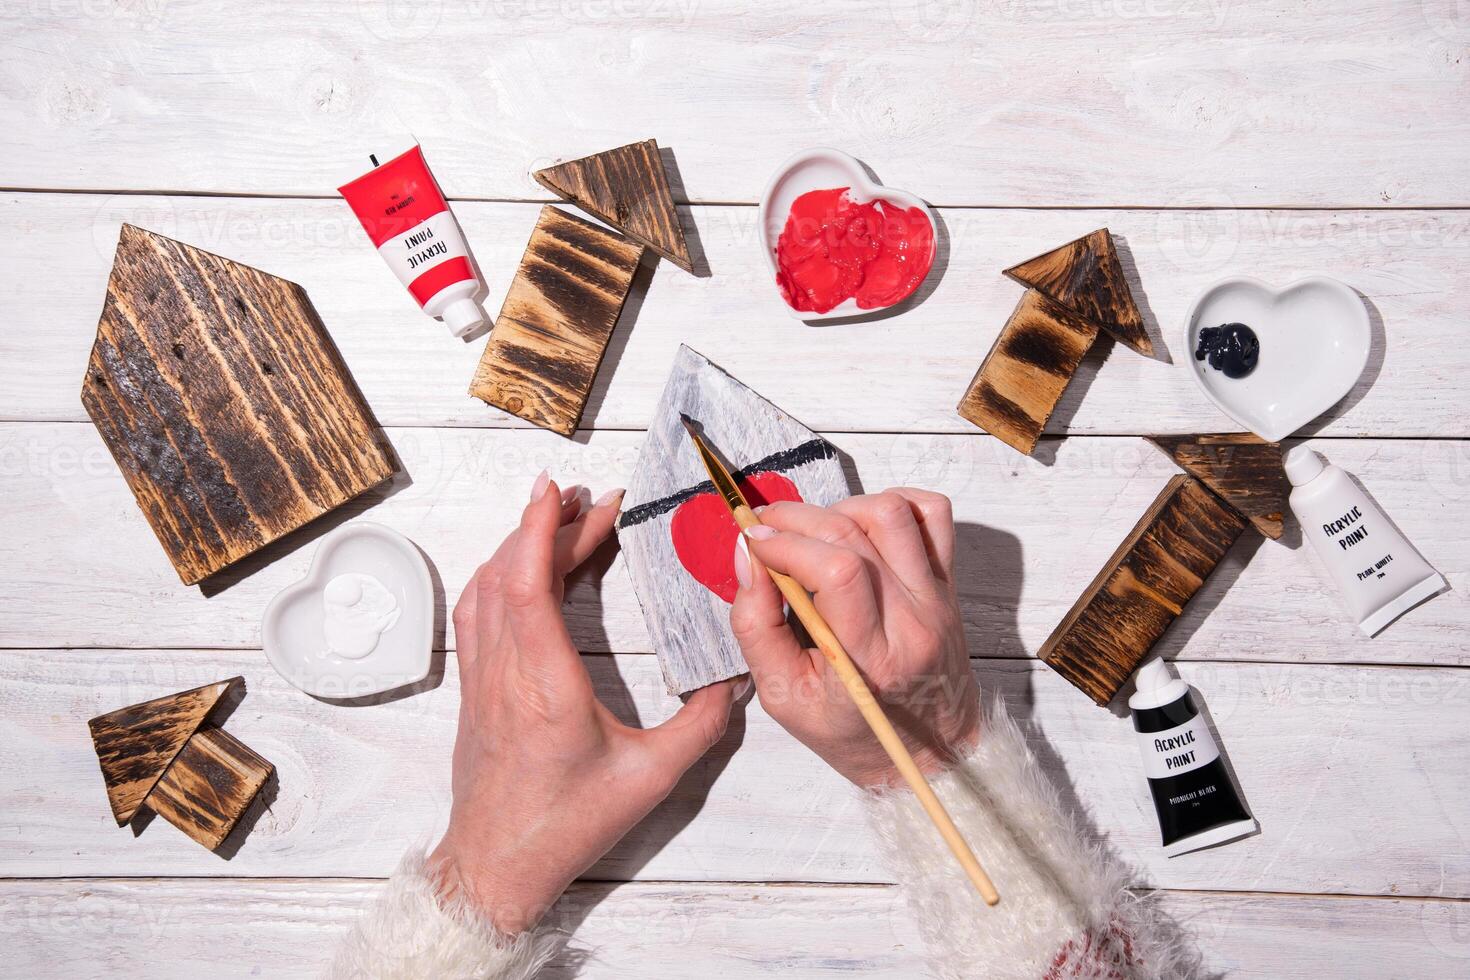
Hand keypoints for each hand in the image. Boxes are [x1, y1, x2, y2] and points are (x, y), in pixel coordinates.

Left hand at [430, 472, 741, 934]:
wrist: (496, 865)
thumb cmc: (565, 826)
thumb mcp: (650, 778)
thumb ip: (699, 727)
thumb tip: (734, 684)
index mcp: (544, 685)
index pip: (528, 584)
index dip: (540, 529)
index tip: (559, 492)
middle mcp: (505, 671)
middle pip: (512, 573)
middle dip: (549, 525)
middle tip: (593, 500)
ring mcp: (482, 678)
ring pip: (487, 588)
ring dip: (521, 545)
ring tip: (562, 518)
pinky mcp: (475, 688)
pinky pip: (478, 612)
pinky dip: (501, 574)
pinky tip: (522, 566)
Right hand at [730, 489, 978, 788]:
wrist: (928, 749)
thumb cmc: (850, 731)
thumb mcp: (782, 697)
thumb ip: (755, 626)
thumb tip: (747, 556)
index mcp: (869, 660)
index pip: (836, 570)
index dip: (785, 543)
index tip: (752, 542)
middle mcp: (911, 621)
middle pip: (854, 535)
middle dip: (796, 519)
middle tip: (764, 528)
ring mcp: (936, 598)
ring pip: (893, 513)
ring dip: (842, 508)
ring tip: (813, 532)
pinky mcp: (948, 584)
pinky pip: (933, 514)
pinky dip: (894, 503)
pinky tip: (861, 526)